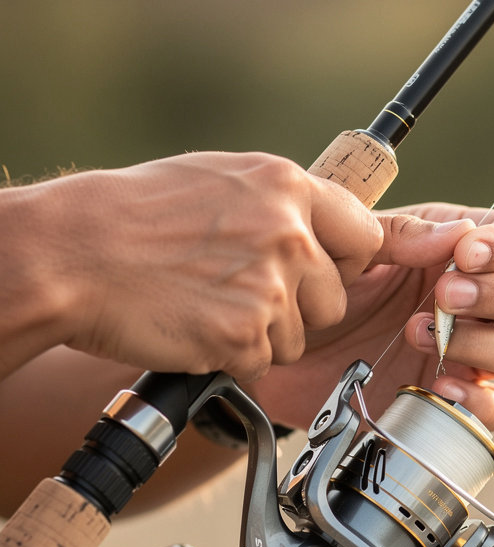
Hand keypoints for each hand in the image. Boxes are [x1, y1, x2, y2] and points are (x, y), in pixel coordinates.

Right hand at [41, 151, 383, 382]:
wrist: (74, 253)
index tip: (327, 273)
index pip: (365, 236)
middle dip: (301, 311)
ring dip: (263, 336)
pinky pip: (261, 364)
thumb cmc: (136, 216)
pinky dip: (231, 357)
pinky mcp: (245, 335)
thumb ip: (281, 207)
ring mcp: (269, 287)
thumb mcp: (222, 182)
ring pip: (299, 340)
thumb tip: (325, 233)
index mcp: (286, 187)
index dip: (346, 264)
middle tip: (246, 296)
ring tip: (210, 305)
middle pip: (336, 302)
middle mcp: (288, 234)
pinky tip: (196, 325)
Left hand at [252, 203, 493, 429]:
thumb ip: (403, 235)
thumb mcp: (353, 248)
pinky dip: (481, 400)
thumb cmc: (321, 287)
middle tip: (444, 297)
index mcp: (464, 249)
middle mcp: (481, 300)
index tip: (466, 256)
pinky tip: (441, 386)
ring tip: (418, 335)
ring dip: (482, 343)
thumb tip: (461, 235)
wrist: (284, 350)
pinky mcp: (457, 401)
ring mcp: (474, 353)